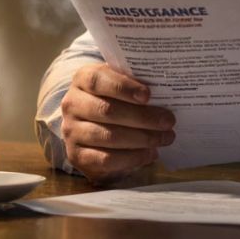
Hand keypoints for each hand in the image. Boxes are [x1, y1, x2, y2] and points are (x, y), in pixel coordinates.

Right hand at [60, 63, 175, 184]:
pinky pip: (106, 159)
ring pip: (108, 137)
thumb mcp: (121, 83)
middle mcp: (72, 104)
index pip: (98, 80)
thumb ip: (136, 82)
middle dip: (143, 117)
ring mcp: (71, 131)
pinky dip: (132, 158)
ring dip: (142, 139)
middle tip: (168, 121)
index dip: (124, 87)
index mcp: (82, 78)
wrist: (91, 123)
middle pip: (107, 111)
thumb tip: (166, 90)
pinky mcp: (76, 155)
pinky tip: (150, 154)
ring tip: (165, 138)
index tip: (148, 96)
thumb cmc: (114, 97)